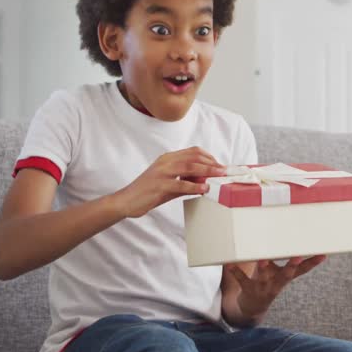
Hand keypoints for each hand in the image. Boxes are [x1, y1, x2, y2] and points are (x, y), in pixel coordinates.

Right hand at [112, 147, 227, 218]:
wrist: (127, 200)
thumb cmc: (148, 192)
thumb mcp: (169, 183)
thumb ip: (185, 181)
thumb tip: (204, 182)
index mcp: (168, 158)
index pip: (193, 151)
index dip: (209, 157)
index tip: (220, 165)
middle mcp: (166, 162)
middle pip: (194, 157)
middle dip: (212, 163)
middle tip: (225, 171)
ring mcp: (162, 173)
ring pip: (189, 167)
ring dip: (207, 171)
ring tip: (219, 176)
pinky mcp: (159, 185)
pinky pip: (181, 184)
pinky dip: (195, 187)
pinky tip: (204, 189)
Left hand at [223, 256, 327, 319]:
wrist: (252, 307)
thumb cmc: (267, 282)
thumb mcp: (276, 271)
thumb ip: (279, 256)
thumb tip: (284, 231)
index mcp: (285, 277)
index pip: (302, 270)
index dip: (313, 263)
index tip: (323, 254)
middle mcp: (276, 284)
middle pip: (286, 275)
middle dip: (292, 266)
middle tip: (298, 257)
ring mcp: (263, 287)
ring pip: (265, 277)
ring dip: (264, 268)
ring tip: (263, 260)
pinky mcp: (248, 289)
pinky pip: (242, 279)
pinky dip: (236, 272)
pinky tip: (229, 264)